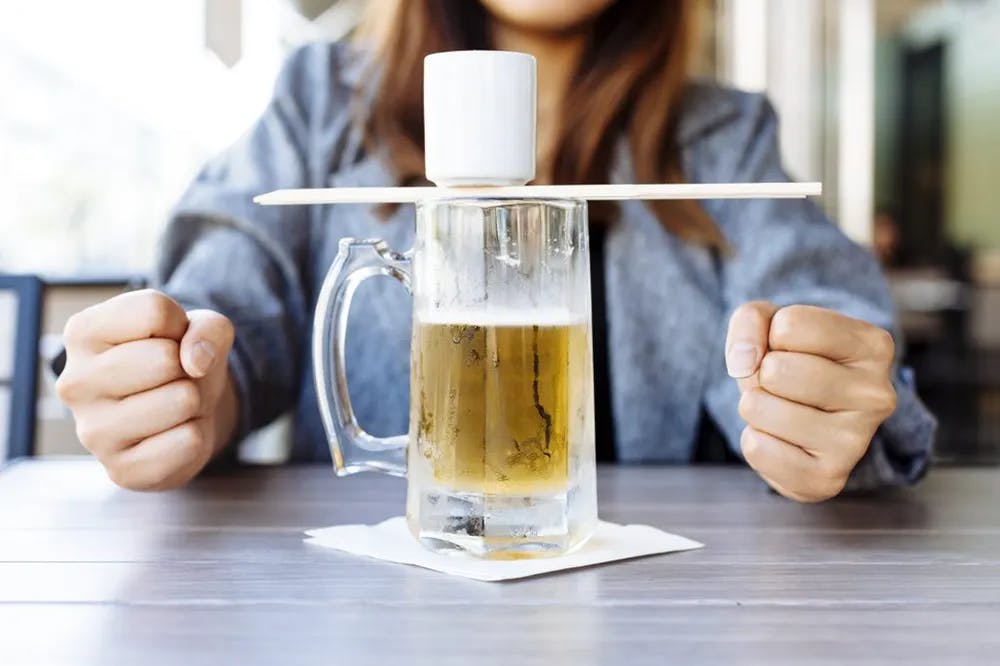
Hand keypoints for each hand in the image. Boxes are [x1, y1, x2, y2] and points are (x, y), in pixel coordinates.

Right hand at [56, 289, 237, 490]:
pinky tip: (171, 433)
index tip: (169, 340)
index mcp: (82, 333)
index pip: (153, 311)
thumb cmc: (179, 361)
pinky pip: (189, 441)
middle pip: (166, 359)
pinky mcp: (120, 470)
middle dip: (186, 366)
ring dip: (193, 401)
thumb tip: (196, 361)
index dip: (179, 325)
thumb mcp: (200, 328)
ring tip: (172, 404)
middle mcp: (74, 382)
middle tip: (172, 378)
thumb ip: (209, 328)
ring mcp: (92, 432)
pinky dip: (195, 434)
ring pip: (183, 400)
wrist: (182, 414)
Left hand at [725, 302, 896, 501]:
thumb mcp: (771, 323)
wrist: (805, 419)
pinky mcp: (828, 478)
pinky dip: (755, 440)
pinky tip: (782, 440)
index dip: (772, 335)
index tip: (790, 348)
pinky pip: (756, 448)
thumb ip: (751, 319)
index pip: (790, 325)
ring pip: (759, 407)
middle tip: (783, 386)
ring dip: (755, 406)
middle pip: (775, 370)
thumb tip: (743, 361)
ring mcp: (856, 441)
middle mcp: (876, 394)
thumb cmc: (791, 361)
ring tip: (782, 409)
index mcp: (873, 346)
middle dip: (761, 374)